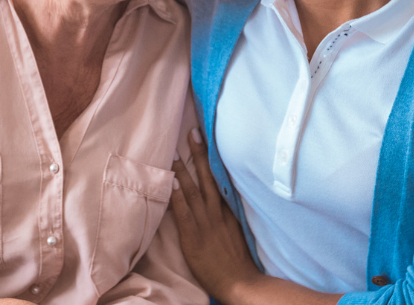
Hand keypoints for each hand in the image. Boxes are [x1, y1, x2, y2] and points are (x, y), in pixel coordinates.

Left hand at [170, 129, 262, 303]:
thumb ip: (229, 216)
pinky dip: (178, 196)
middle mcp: (217, 213)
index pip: (220, 179)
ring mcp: (206, 224)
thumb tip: (222, 200)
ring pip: (194, 191)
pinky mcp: (194, 237)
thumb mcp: (238, 232)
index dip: (212, 160)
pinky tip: (172, 181)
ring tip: (174, 151)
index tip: (207, 140)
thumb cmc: (238, 261)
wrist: (241, 283)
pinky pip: (184, 212)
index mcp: (228, 211)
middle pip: (208, 178)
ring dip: (183, 170)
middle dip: (199, 154)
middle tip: (192, 132)